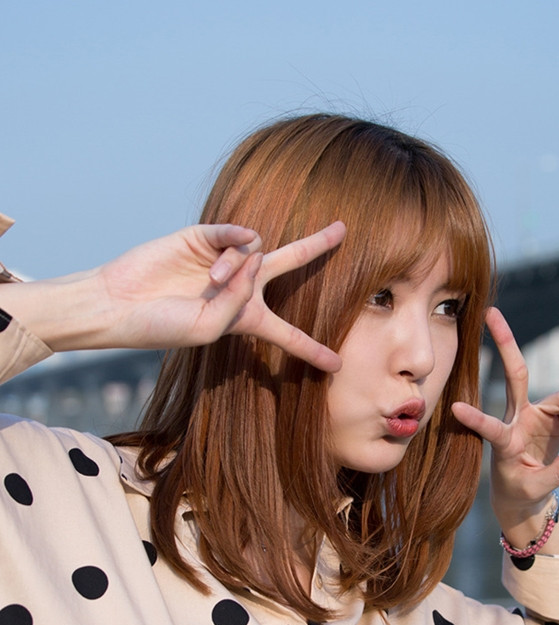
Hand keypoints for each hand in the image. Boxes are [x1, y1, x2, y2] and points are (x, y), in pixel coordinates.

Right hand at [5, 222, 345, 372]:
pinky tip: (222, 256)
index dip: (312, 349)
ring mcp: (223, 259)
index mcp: (245, 319)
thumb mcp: (208, 328)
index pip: (287, 335)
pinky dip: (234, 242)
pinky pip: (235, 232)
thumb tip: (257, 253)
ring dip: (238, 266)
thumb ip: (238, 300)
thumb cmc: (163, 326)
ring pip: (256, 251)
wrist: (121, 303)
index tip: (338, 366)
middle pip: (288, 264)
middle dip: (315, 246)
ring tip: (211, 279)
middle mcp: (240, 286)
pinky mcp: (203, 236)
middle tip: (342, 230)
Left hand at [451, 307, 558, 532]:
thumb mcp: (536, 489)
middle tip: (491, 312)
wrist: (525, 491)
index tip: (455, 408)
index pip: (490, 429)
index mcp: (503, 442)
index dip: (476, 419)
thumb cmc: (522, 489)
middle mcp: (518, 418)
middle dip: (506, 342)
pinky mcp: (556, 413)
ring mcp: (538, 412)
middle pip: (516, 373)